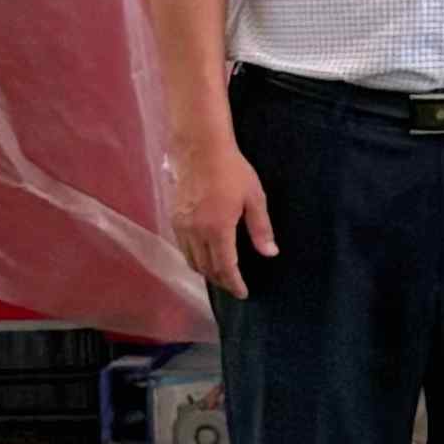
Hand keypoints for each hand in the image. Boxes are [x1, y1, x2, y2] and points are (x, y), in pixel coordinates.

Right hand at [173, 132, 276, 297]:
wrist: (200, 150)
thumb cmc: (233, 171)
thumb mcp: (254, 198)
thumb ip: (261, 228)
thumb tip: (270, 253)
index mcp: (217, 229)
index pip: (225, 267)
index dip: (234, 283)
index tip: (243, 293)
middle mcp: (195, 233)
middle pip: (206, 268)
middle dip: (221, 280)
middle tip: (234, 285)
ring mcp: (181, 226)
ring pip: (191, 260)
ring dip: (206, 271)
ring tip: (220, 274)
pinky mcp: (173, 218)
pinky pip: (183, 247)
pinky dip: (194, 257)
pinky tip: (204, 255)